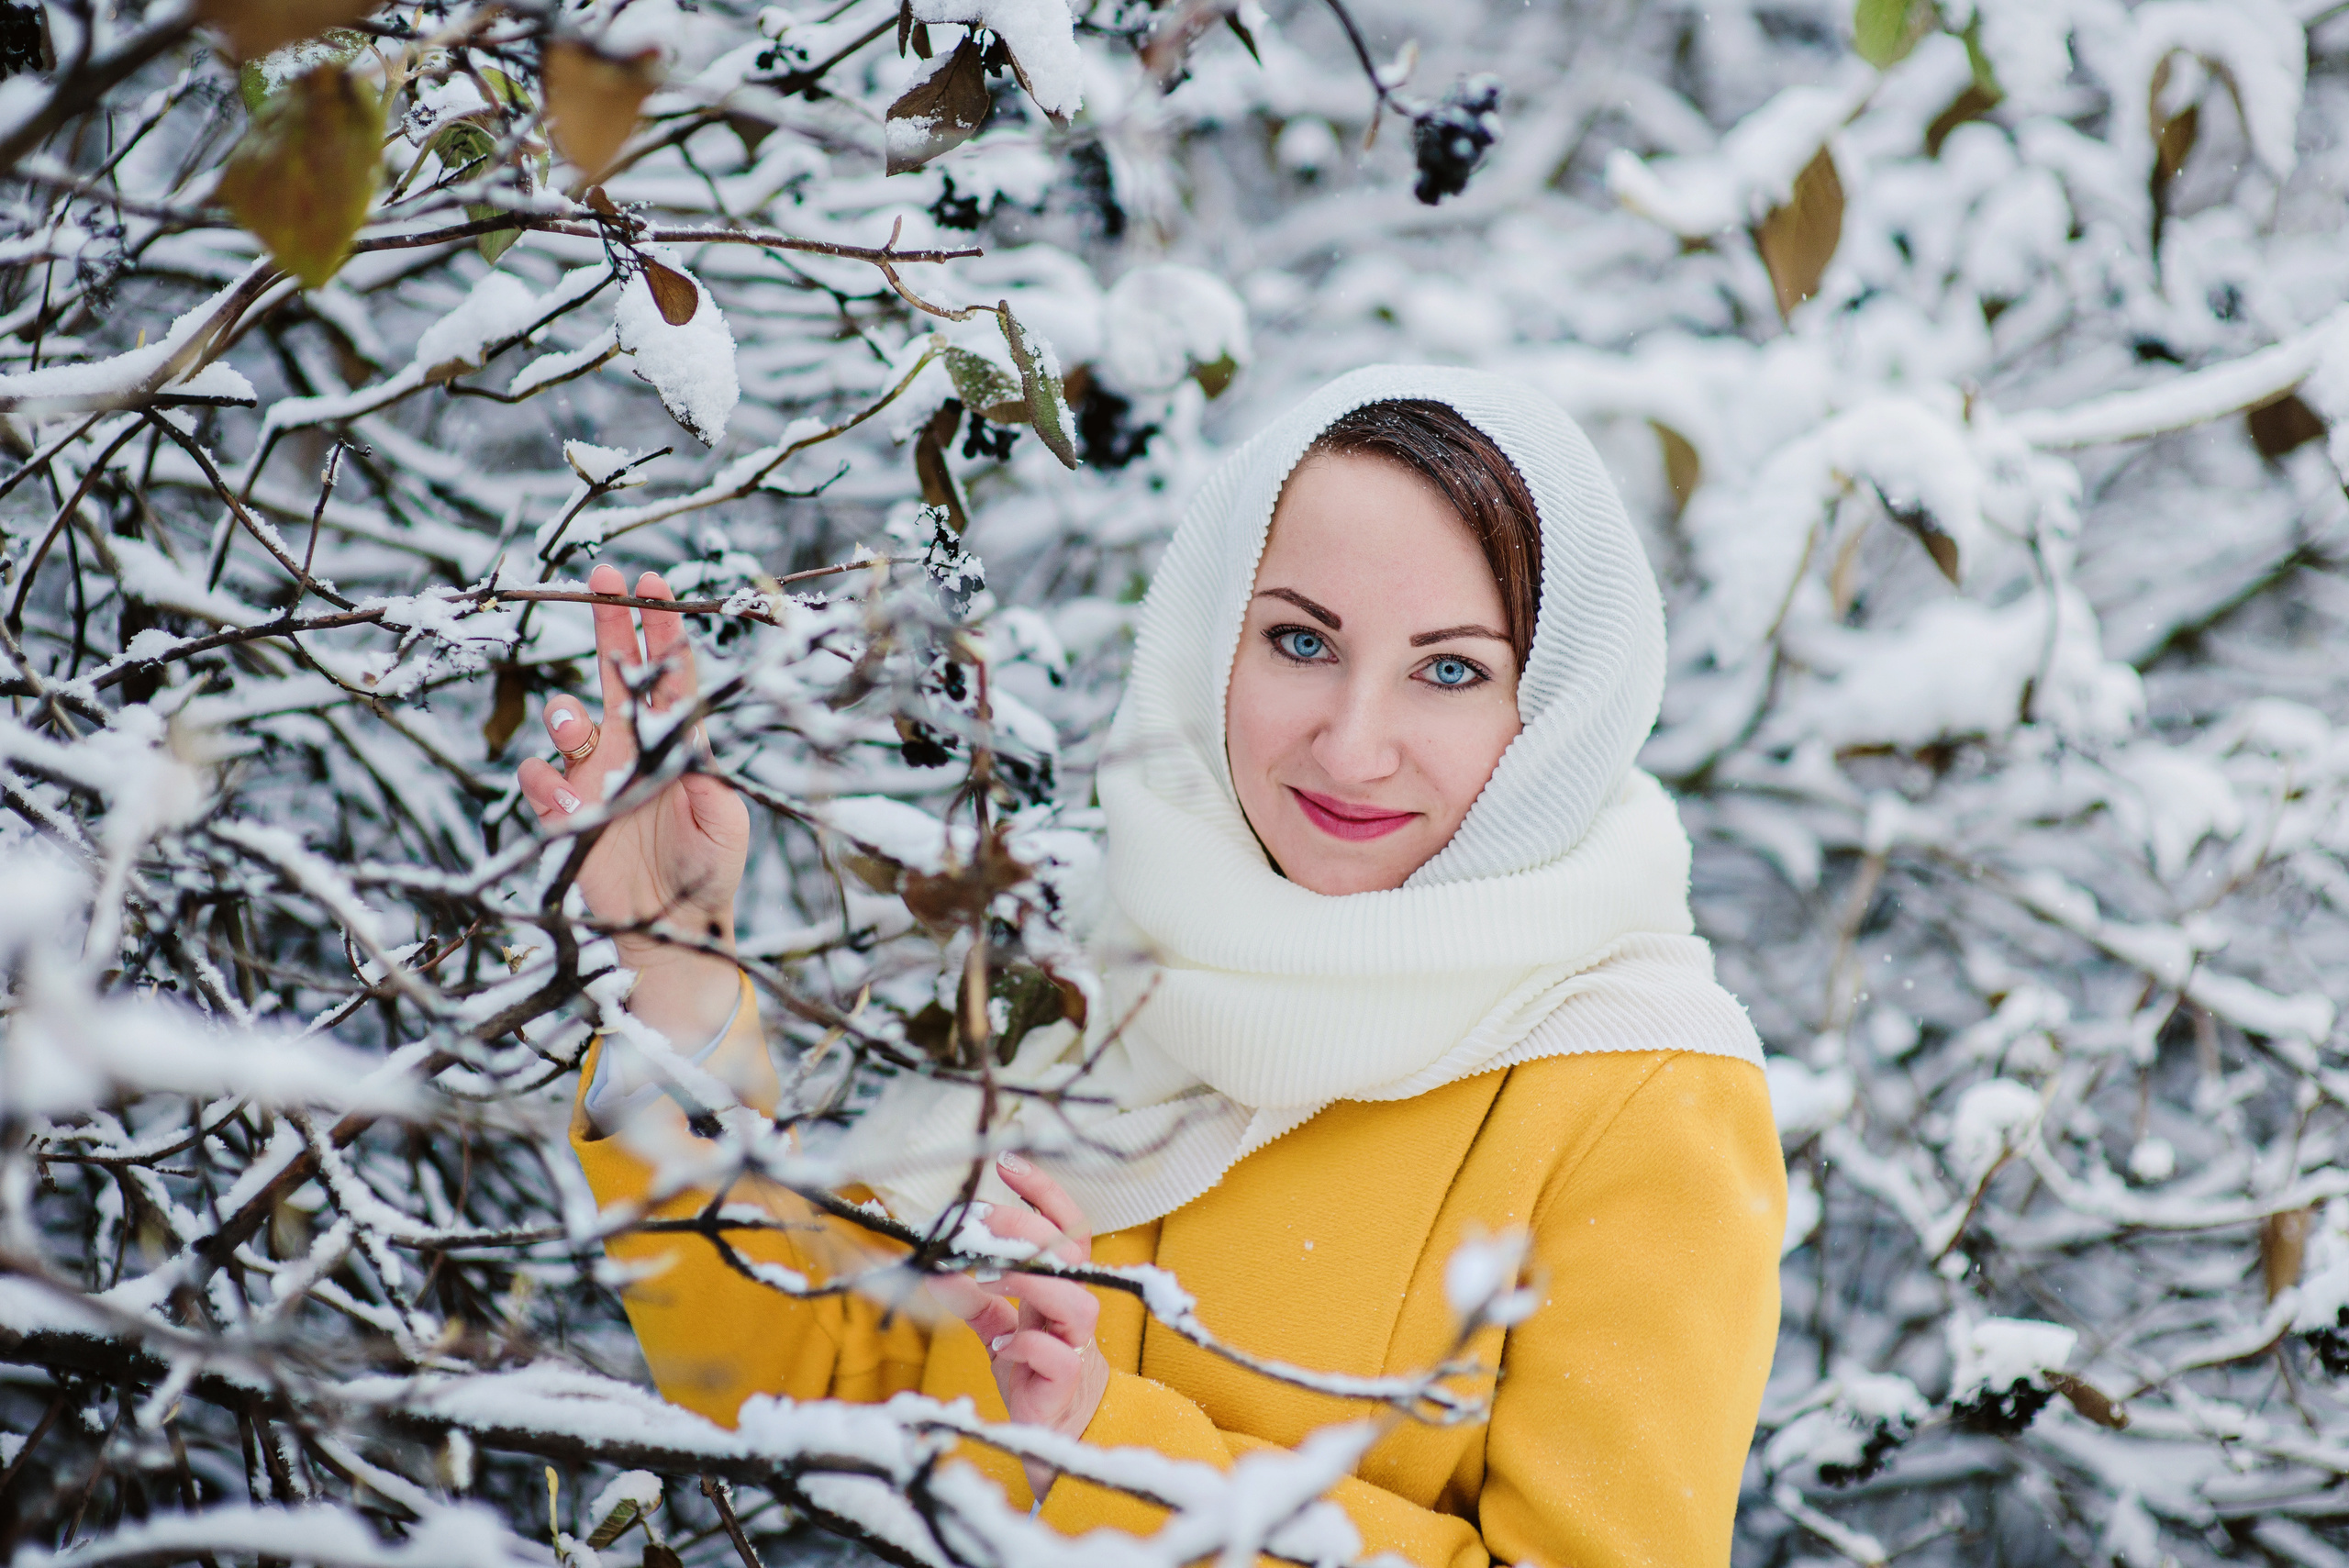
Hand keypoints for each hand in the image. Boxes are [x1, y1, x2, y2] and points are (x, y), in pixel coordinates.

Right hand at [515, 563, 749, 1048]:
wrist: (677, 931)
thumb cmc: (710, 872)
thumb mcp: (725, 819)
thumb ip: (707, 774)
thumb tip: (688, 736)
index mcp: (676, 743)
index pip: (668, 676)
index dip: (660, 629)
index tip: (653, 583)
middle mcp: (632, 749)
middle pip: (616, 674)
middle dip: (610, 626)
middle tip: (604, 580)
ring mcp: (595, 778)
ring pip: (570, 720)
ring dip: (570, 712)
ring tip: (578, 720)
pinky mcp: (566, 815)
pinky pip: (541, 782)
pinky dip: (544, 780)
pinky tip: (561, 791)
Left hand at [928, 1152, 1109, 1503]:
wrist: (1055, 1423)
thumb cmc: (1032, 1364)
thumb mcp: (995, 1321)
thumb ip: (970, 1294)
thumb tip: (935, 1266)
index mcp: (1062, 1280)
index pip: (1065, 1223)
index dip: (1042, 1190)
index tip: (1007, 1163)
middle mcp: (1076, 1302)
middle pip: (1067, 1252)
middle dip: (1023, 1230)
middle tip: (981, 1221)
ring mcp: (1077, 1340)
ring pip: (1073, 1298)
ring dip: (1027, 1281)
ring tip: (988, 1277)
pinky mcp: (1068, 1378)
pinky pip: (1054, 1354)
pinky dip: (1023, 1345)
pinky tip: (1001, 1348)